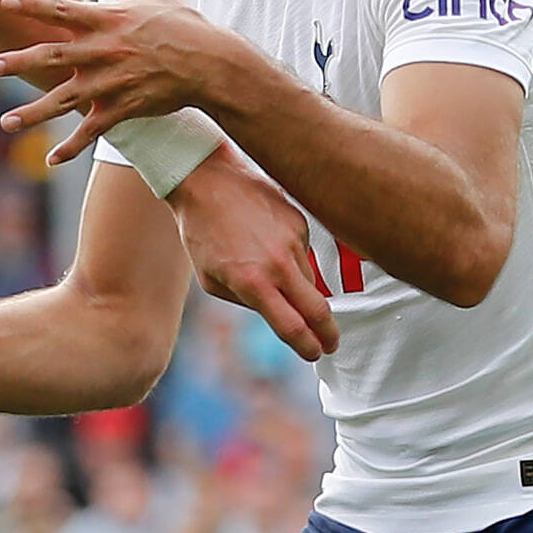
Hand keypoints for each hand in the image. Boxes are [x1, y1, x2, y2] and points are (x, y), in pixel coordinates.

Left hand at [0, 0, 230, 154]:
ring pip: (65, 100)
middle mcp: (103, 51)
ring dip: (34, 113)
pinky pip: (92, 131)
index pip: (62, 9)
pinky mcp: (122, 109)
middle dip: (20, 62)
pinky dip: (71, 148)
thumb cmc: (179, 20)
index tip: (4, 0)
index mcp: (106, 19)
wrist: (210, 62)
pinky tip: (51, 161)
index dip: (33, 4)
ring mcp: (111, 82)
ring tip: (7, 123)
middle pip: (53, 56)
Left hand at [165, 154, 341, 362]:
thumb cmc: (201, 232)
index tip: (315, 353)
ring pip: (309, 280)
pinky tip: (266, 241)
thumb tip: (276, 313)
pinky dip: (290, 256)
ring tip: (271, 274)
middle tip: (331, 344)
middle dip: (328, 332)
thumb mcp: (211, 280)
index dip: (307, 346)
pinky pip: (302, 252)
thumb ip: (246, 302)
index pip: (292, 326)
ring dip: (300, 290)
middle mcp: (278, 263)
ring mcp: (293, 240)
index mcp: (252, 282)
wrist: (207, 179)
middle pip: (318, 309)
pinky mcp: (300, 221)